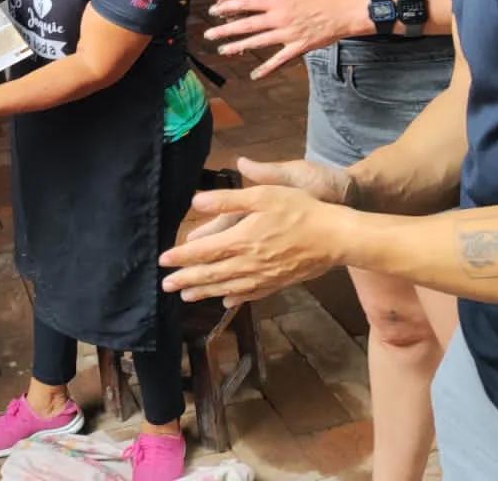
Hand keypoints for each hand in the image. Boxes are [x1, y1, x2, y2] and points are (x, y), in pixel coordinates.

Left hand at [160, 160, 354, 304]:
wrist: (335, 236)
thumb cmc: (299, 209)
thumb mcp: (262, 195)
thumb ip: (228, 200)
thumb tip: (196, 202)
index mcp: (241, 240)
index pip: (203, 252)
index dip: (181, 257)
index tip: (162, 261)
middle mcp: (248, 263)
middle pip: (210, 274)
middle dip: (185, 280)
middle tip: (164, 286)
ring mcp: (264, 277)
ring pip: (227, 288)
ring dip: (204, 292)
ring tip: (186, 296)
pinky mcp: (278, 282)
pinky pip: (251, 294)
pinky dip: (235, 299)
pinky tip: (226, 302)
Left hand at [204, 0, 364, 78]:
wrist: (344, 11)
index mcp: (277, 2)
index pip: (247, 4)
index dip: (228, 8)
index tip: (213, 12)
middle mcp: (279, 18)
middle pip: (247, 25)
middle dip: (226, 30)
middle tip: (208, 35)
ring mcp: (288, 34)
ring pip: (258, 42)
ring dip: (239, 47)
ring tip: (222, 51)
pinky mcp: (298, 47)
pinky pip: (279, 60)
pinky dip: (266, 69)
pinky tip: (254, 76)